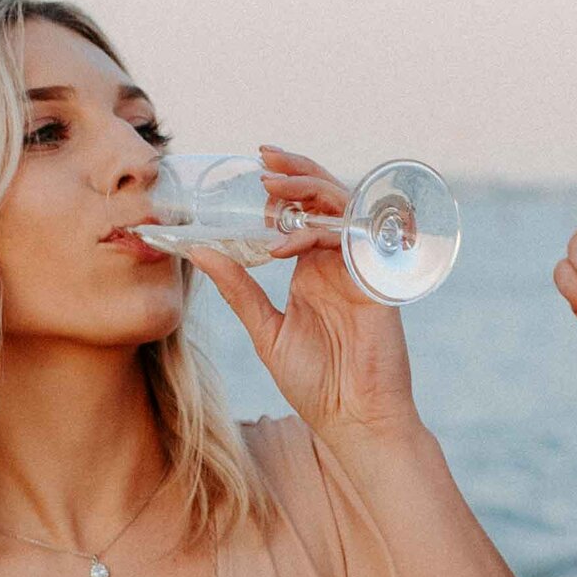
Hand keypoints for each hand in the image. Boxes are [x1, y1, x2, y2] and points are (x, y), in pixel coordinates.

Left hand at [185, 147, 422, 452]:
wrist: (353, 420)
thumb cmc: (316, 384)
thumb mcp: (265, 331)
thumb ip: (239, 289)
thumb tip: (200, 251)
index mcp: (313, 270)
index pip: (300, 214)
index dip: (280, 190)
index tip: (250, 178)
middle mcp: (337, 263)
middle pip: (324, 198)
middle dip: (296, 171)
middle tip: (264, 156)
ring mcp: (359, 270)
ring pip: (342, 208)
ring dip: (308, 189)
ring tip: (272, 185)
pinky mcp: (376, 284)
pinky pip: (353, 240)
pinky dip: (317, 235)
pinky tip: (284, 245)